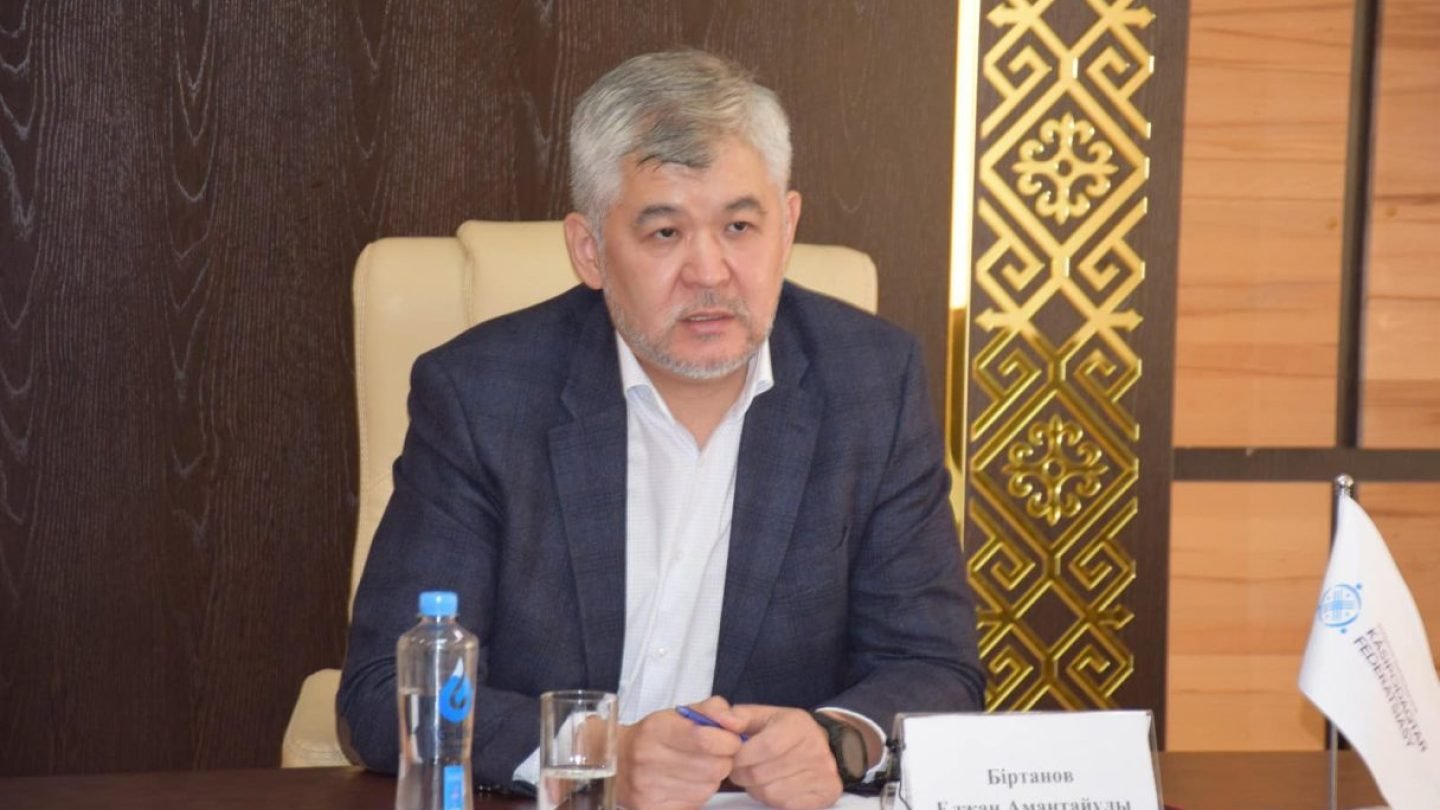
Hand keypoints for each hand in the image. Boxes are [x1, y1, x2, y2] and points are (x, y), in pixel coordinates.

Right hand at [616, 696, 745, 809]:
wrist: (617, 760)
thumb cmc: (656, 734)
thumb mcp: (681, 712)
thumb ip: (714, 709)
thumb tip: (735, 723)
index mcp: (657, 729)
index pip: (706, 739)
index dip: (728, 741)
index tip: (729, 740)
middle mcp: (649, 759)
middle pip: (714, 767)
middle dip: (723, 760)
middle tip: (713, 755)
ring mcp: (648, 788)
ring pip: (708, 788)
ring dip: (711, 778)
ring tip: (696, 768)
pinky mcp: (651, 809)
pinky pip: (696, 804)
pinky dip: (698, 794)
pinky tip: (686, 783)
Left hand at [728, 705, 841, 809]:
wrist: (827, 746)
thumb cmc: (788, 732)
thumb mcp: (766, 716)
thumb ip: (741, 716)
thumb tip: (724, 720)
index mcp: (798, 725)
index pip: (766, 746)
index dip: (743, 756)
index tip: (732, 758)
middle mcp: (816, 749)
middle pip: (764, 773)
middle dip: (744, 774)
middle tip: (740, 770)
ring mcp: (824, 773)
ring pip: (772, 793)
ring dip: (757, 788)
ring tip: (758, 777)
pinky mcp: (826, 793)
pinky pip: (787, 805)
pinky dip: (774, 800)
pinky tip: (775, 786)